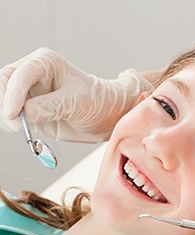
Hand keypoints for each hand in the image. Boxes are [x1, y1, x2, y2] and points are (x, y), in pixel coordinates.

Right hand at [0, 48, 152, 141]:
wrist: (105, 117)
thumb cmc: (96, 102)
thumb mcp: (76, 103)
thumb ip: (50, 107)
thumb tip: (25, 114)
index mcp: (45, 63)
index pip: (19, 75)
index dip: (12, 94)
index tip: (13, 114)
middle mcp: (33, 75)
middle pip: (5, 84)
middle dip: (6, 105)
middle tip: (16, 126)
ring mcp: (30, 93)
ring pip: (5, 101)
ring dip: (8, 117)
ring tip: (22, 130)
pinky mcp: (30, 110)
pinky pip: (14, 117)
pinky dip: (14, 125)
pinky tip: (25, 131)